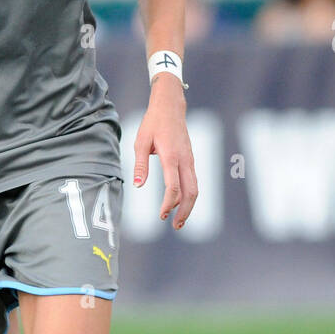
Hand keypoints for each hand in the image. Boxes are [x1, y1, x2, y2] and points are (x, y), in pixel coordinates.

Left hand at [132, 74, 197, 229]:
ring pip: (195, 188)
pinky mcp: (191, 160)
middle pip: (191, 192)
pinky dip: (188, 195)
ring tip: (178, 221)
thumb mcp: (140, 142)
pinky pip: (192, 181)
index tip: (161, 216)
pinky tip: (177, 204)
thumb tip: (138, 185)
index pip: (173, 186)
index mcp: (171, 156)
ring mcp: (190, 160)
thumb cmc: (153, 123)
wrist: (170, 107)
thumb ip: (140, 164)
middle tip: (176, 226)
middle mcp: (185, 160)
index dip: (167, 204)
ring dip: (188, 206)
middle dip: (185, 211)